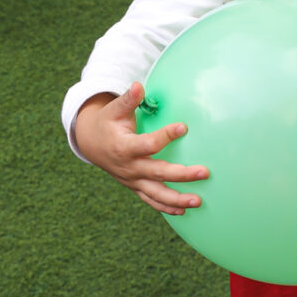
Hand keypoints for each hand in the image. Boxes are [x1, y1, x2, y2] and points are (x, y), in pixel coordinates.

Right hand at [73, 85, 209, 215]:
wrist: (91, 144)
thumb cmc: (108, 123)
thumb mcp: (114, 109)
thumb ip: (128, 99)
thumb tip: (139, 85)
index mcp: (124, 147)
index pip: (148, 144)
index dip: (166, 136)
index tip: (184, 127)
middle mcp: (129, 167)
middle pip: (158, 173)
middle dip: (182, 175)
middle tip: (205, 172)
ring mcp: (132, 180)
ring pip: (156, 194)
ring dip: (177, 199)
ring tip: (198, 201)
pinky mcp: (135, 187)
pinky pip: (151, 200)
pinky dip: (166, 207)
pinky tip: (184, 210)